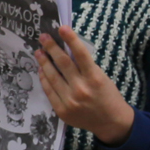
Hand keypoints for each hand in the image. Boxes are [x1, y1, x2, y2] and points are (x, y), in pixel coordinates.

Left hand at [34, 25, 134, 144]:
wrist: (111, 122)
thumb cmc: (107, 95)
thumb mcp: (101, 77)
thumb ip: (85, 66)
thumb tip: (66, 50)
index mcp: (94, 78)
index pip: (80, 54)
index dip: (71, 39)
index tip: (61, 27)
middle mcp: (81, 89)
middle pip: (62, 64)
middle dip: (51, 48)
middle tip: (43, 37)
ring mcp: (70, 101)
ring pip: (52, 77)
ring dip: (44, 62)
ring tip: (38, 51)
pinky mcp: (62, 110)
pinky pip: (49, 91)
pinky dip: (44, 78)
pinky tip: (41, 69)